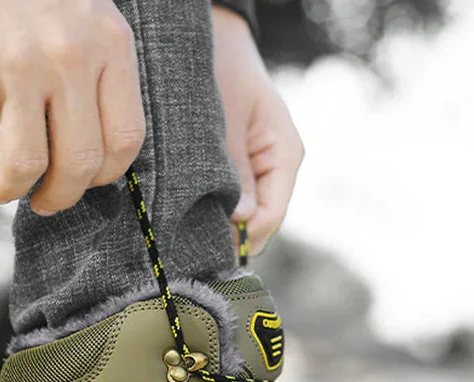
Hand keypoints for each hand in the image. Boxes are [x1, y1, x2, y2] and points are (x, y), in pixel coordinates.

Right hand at [0, 0, 144, 214]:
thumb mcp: (85, 19)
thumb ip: (98, 77)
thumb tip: (94, 161)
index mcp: (110, 45)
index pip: (125, 140)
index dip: (106, 176)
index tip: (88, 183)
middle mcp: (69, 56)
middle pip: (80, 163)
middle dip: (62, 197)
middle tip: (47, 204)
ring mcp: (15, 62)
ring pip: (26, 164)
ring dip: (12, 189)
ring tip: (4, 191)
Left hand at [213, 6, 303, 254]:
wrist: (218, 43)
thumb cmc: (223, 71)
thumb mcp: (226, 122)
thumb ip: (235, 171)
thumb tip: (241, 219)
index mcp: (285, 155)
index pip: (270, 216)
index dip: (241, 237)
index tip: (205, 245)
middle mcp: (280, 168)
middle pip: (260, 224)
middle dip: (230, 235)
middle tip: (190, 245)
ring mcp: (264, 172)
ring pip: (248, 218)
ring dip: (222, 223)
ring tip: (188, 229)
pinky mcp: (246, 172)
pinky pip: (236, 203)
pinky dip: (218, 210)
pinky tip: (193, 213)